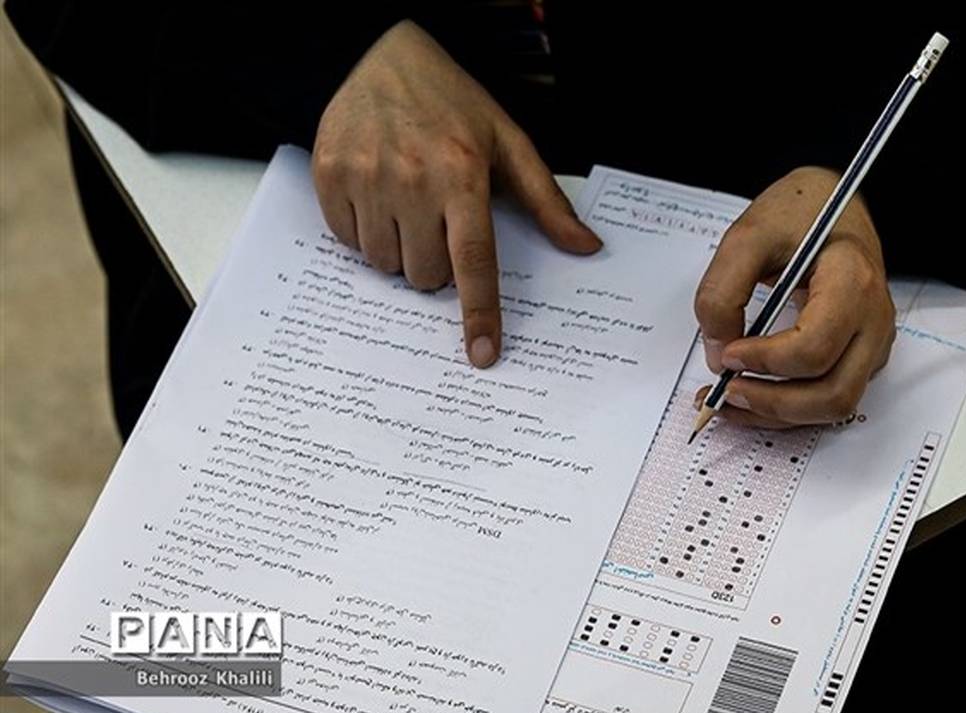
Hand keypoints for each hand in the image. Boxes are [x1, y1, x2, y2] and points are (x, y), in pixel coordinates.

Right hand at [312, 21, 601, 366]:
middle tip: (439, 226)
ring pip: (384, 264)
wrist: (383, 54)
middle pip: (425, 275)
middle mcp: (411, 180)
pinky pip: (347, 241)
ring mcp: (365, 178)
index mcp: (462, 175)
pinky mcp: (328, 175)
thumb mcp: (509, 142)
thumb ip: (545, 201)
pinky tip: (377, 197)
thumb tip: (585, 247)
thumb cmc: (454, 103)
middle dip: (436, 267)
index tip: (483, 354)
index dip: (479, 312)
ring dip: (400, 251)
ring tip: (407, 207)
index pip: (473, 261)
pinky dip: (364, 232)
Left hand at [693, 168, 895, 426]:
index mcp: (852, 283)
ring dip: (778, 415)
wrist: (832, 202)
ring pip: (834, 406)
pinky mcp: (860, 355)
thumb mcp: (747, 236)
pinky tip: (749, 394)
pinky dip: (787, 407)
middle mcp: (873, 320)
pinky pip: (828, 397)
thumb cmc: (799, 211)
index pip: (814, 347)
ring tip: (728, 400)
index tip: (728, 353)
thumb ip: (722, 294)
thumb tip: (718, 356)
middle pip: (833, 394)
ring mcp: (872, 342)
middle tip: (724, 390)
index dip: (765, 360)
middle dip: (772, 403)